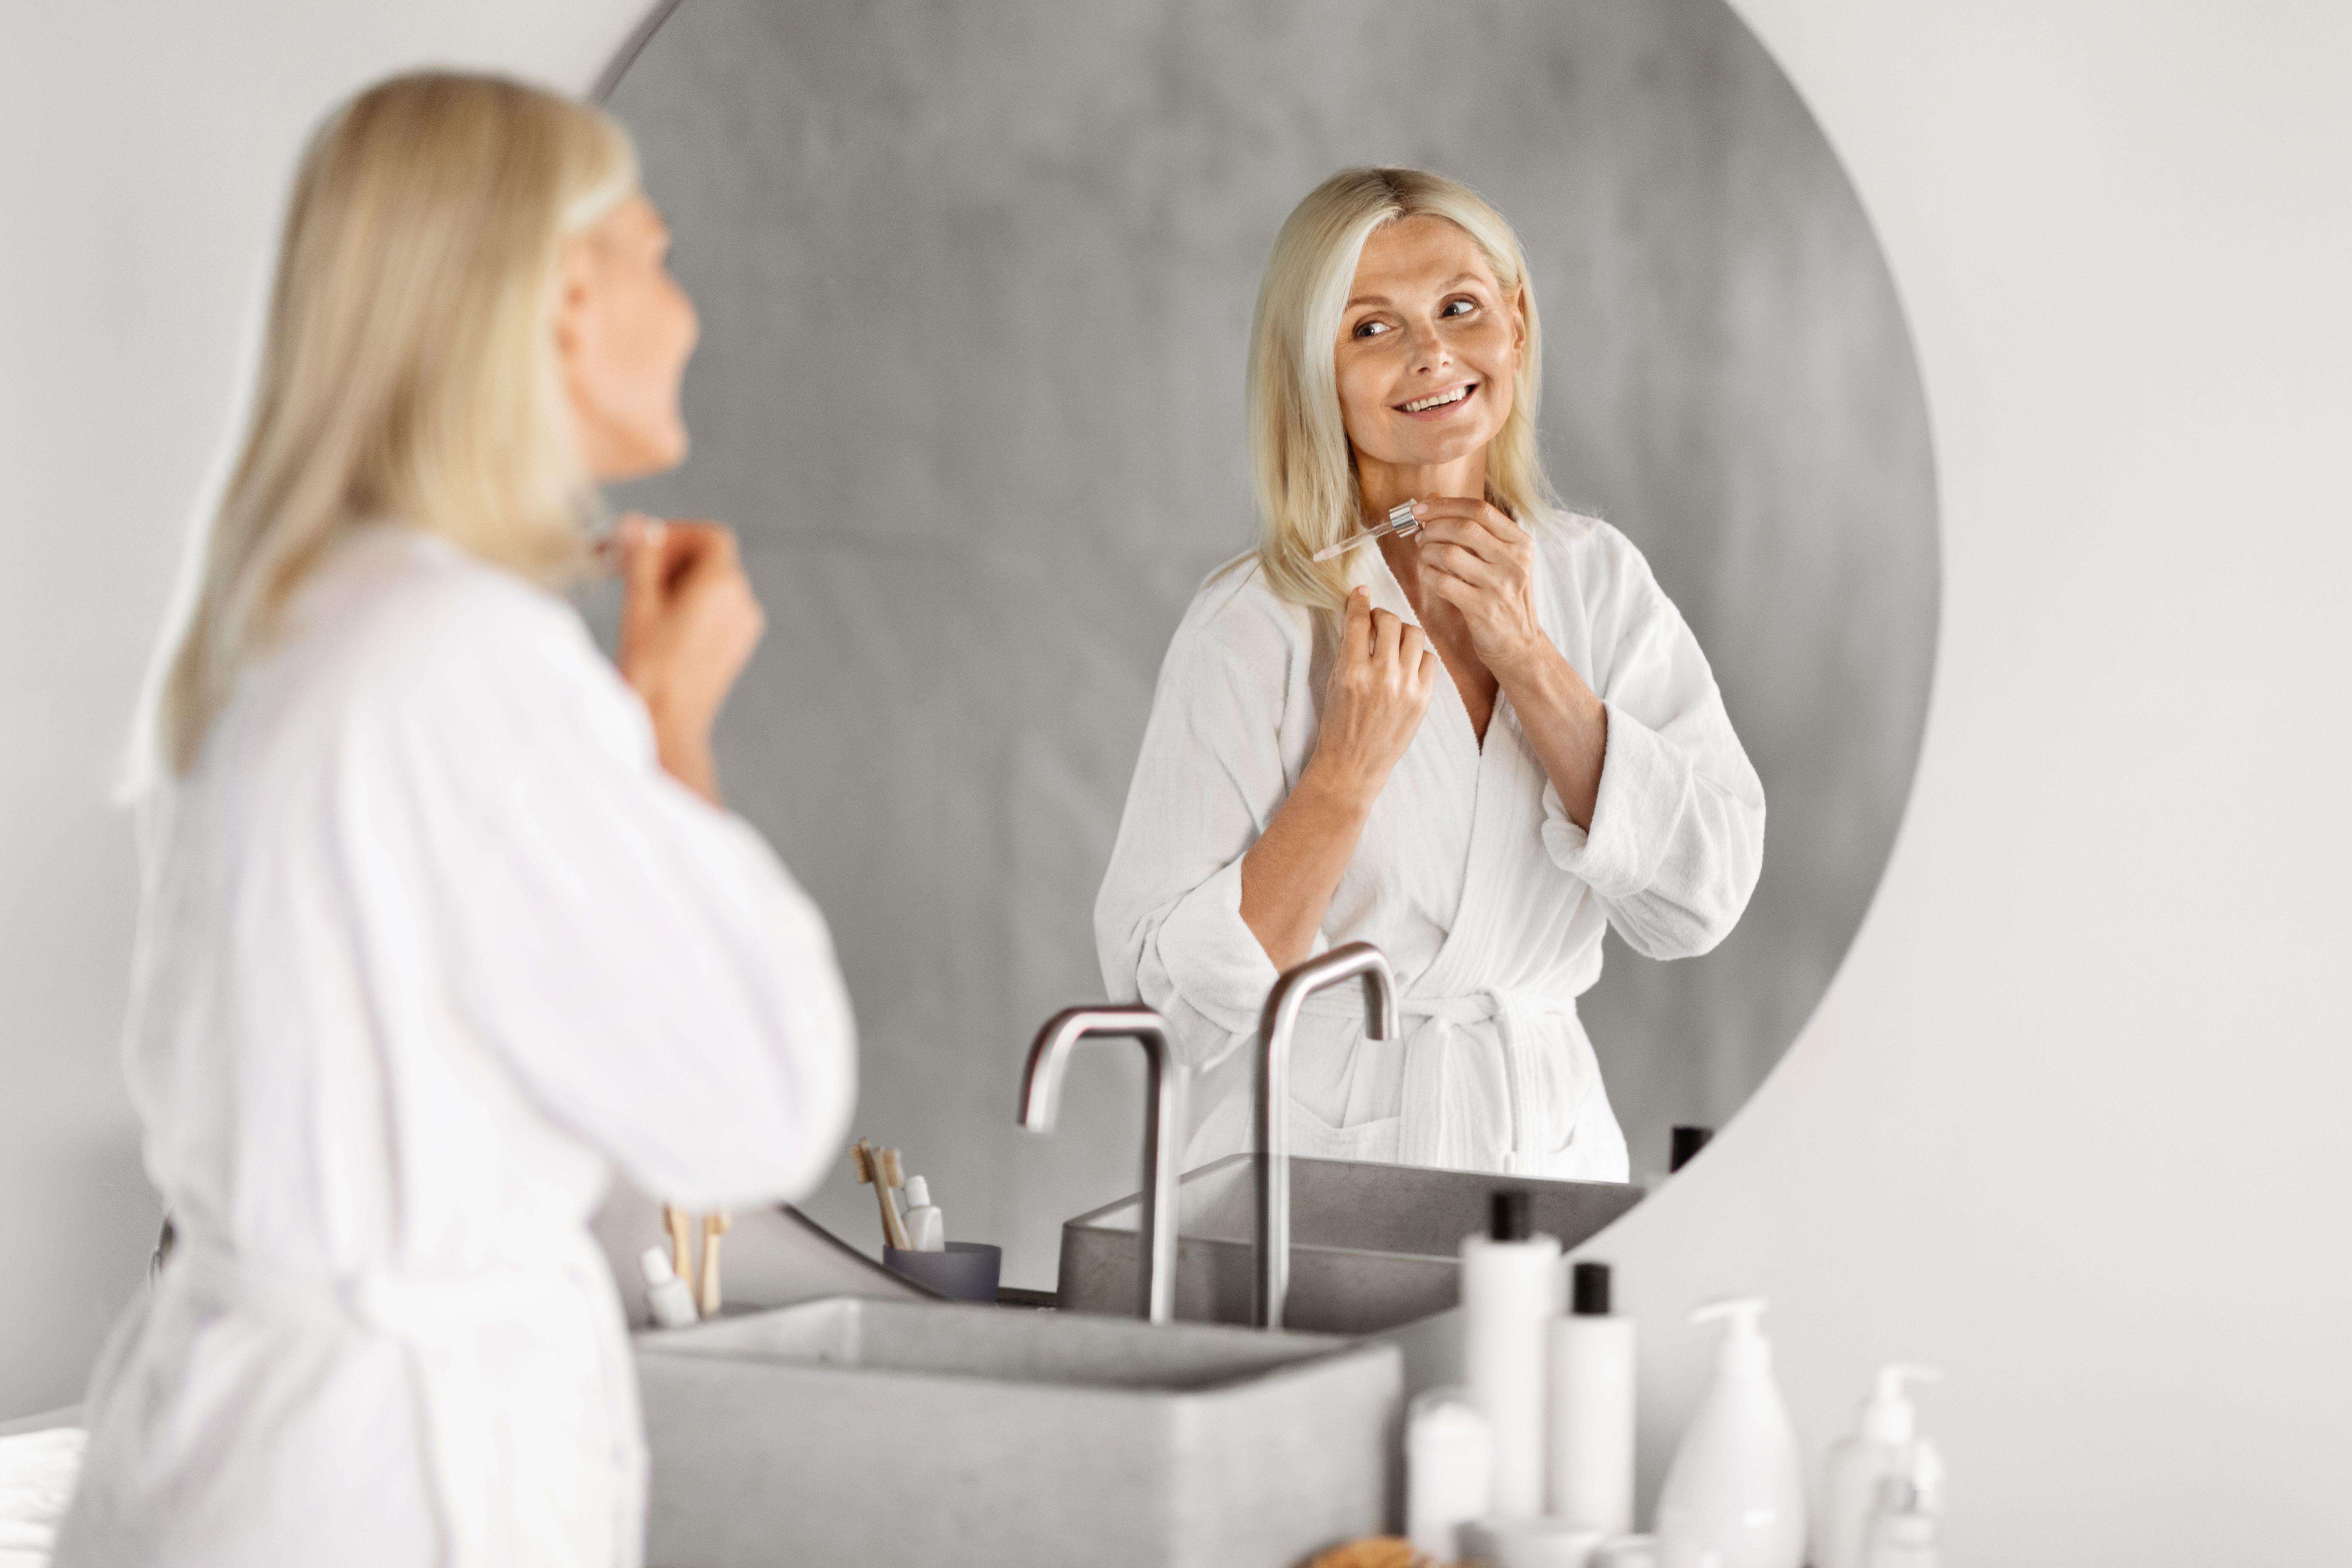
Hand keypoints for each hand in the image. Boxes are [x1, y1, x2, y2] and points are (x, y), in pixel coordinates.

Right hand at [616, 514, 764, 802]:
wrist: (668, 724)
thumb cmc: (651, 668)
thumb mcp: (639, 603)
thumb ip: (641, 558)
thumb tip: (636, 525)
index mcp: (724, 585)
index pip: (711, 537)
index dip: (677, 534)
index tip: (643, 544)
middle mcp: (742, 603)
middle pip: (712, 559)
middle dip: (671, 557)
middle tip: (630, 567)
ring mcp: (742, 627)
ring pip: (712, 585)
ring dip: (676, 580)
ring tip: (638, 597)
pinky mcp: (735, 647)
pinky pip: (715, 611)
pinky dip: (689, 604)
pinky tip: (658, 622)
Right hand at [1309, 586, 1438, 804]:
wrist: (1354, 763)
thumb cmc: (1339, 723)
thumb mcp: (1334, 683)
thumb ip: (1348, 649)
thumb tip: (1360, 615)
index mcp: (1352, 671)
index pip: (1359, 621)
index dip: (1360, 601)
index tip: (1361, 592)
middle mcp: (1381, 676)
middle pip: (1390, 621)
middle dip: (1381, 615)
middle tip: (1376, 621)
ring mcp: (1406, 687)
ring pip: (1414, 634)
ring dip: (1402, 631)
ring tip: (1393, 640)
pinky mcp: (1423, 699)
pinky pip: (1429, 659)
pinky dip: (1418, 655)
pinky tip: (1406, 663)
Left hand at [1412, 496, 1547, 678]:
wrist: (1519, 643)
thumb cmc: (1503, 596)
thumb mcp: (1499, 559)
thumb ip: (1472, 528)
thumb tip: (1433, 498)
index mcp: (1520, 542)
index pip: (1480, 509)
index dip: (1444, 505)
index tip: (1420, 508)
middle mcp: (1514, 561)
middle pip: (1463, 528)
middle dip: (1432, 528)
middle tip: (1420, 536)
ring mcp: (1499, 585)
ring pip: (1449, 554)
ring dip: (1427, 552)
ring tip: (1425, 557)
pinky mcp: (1482, 609)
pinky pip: (1443, 582)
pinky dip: (1428, 575)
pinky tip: (1429, 576)